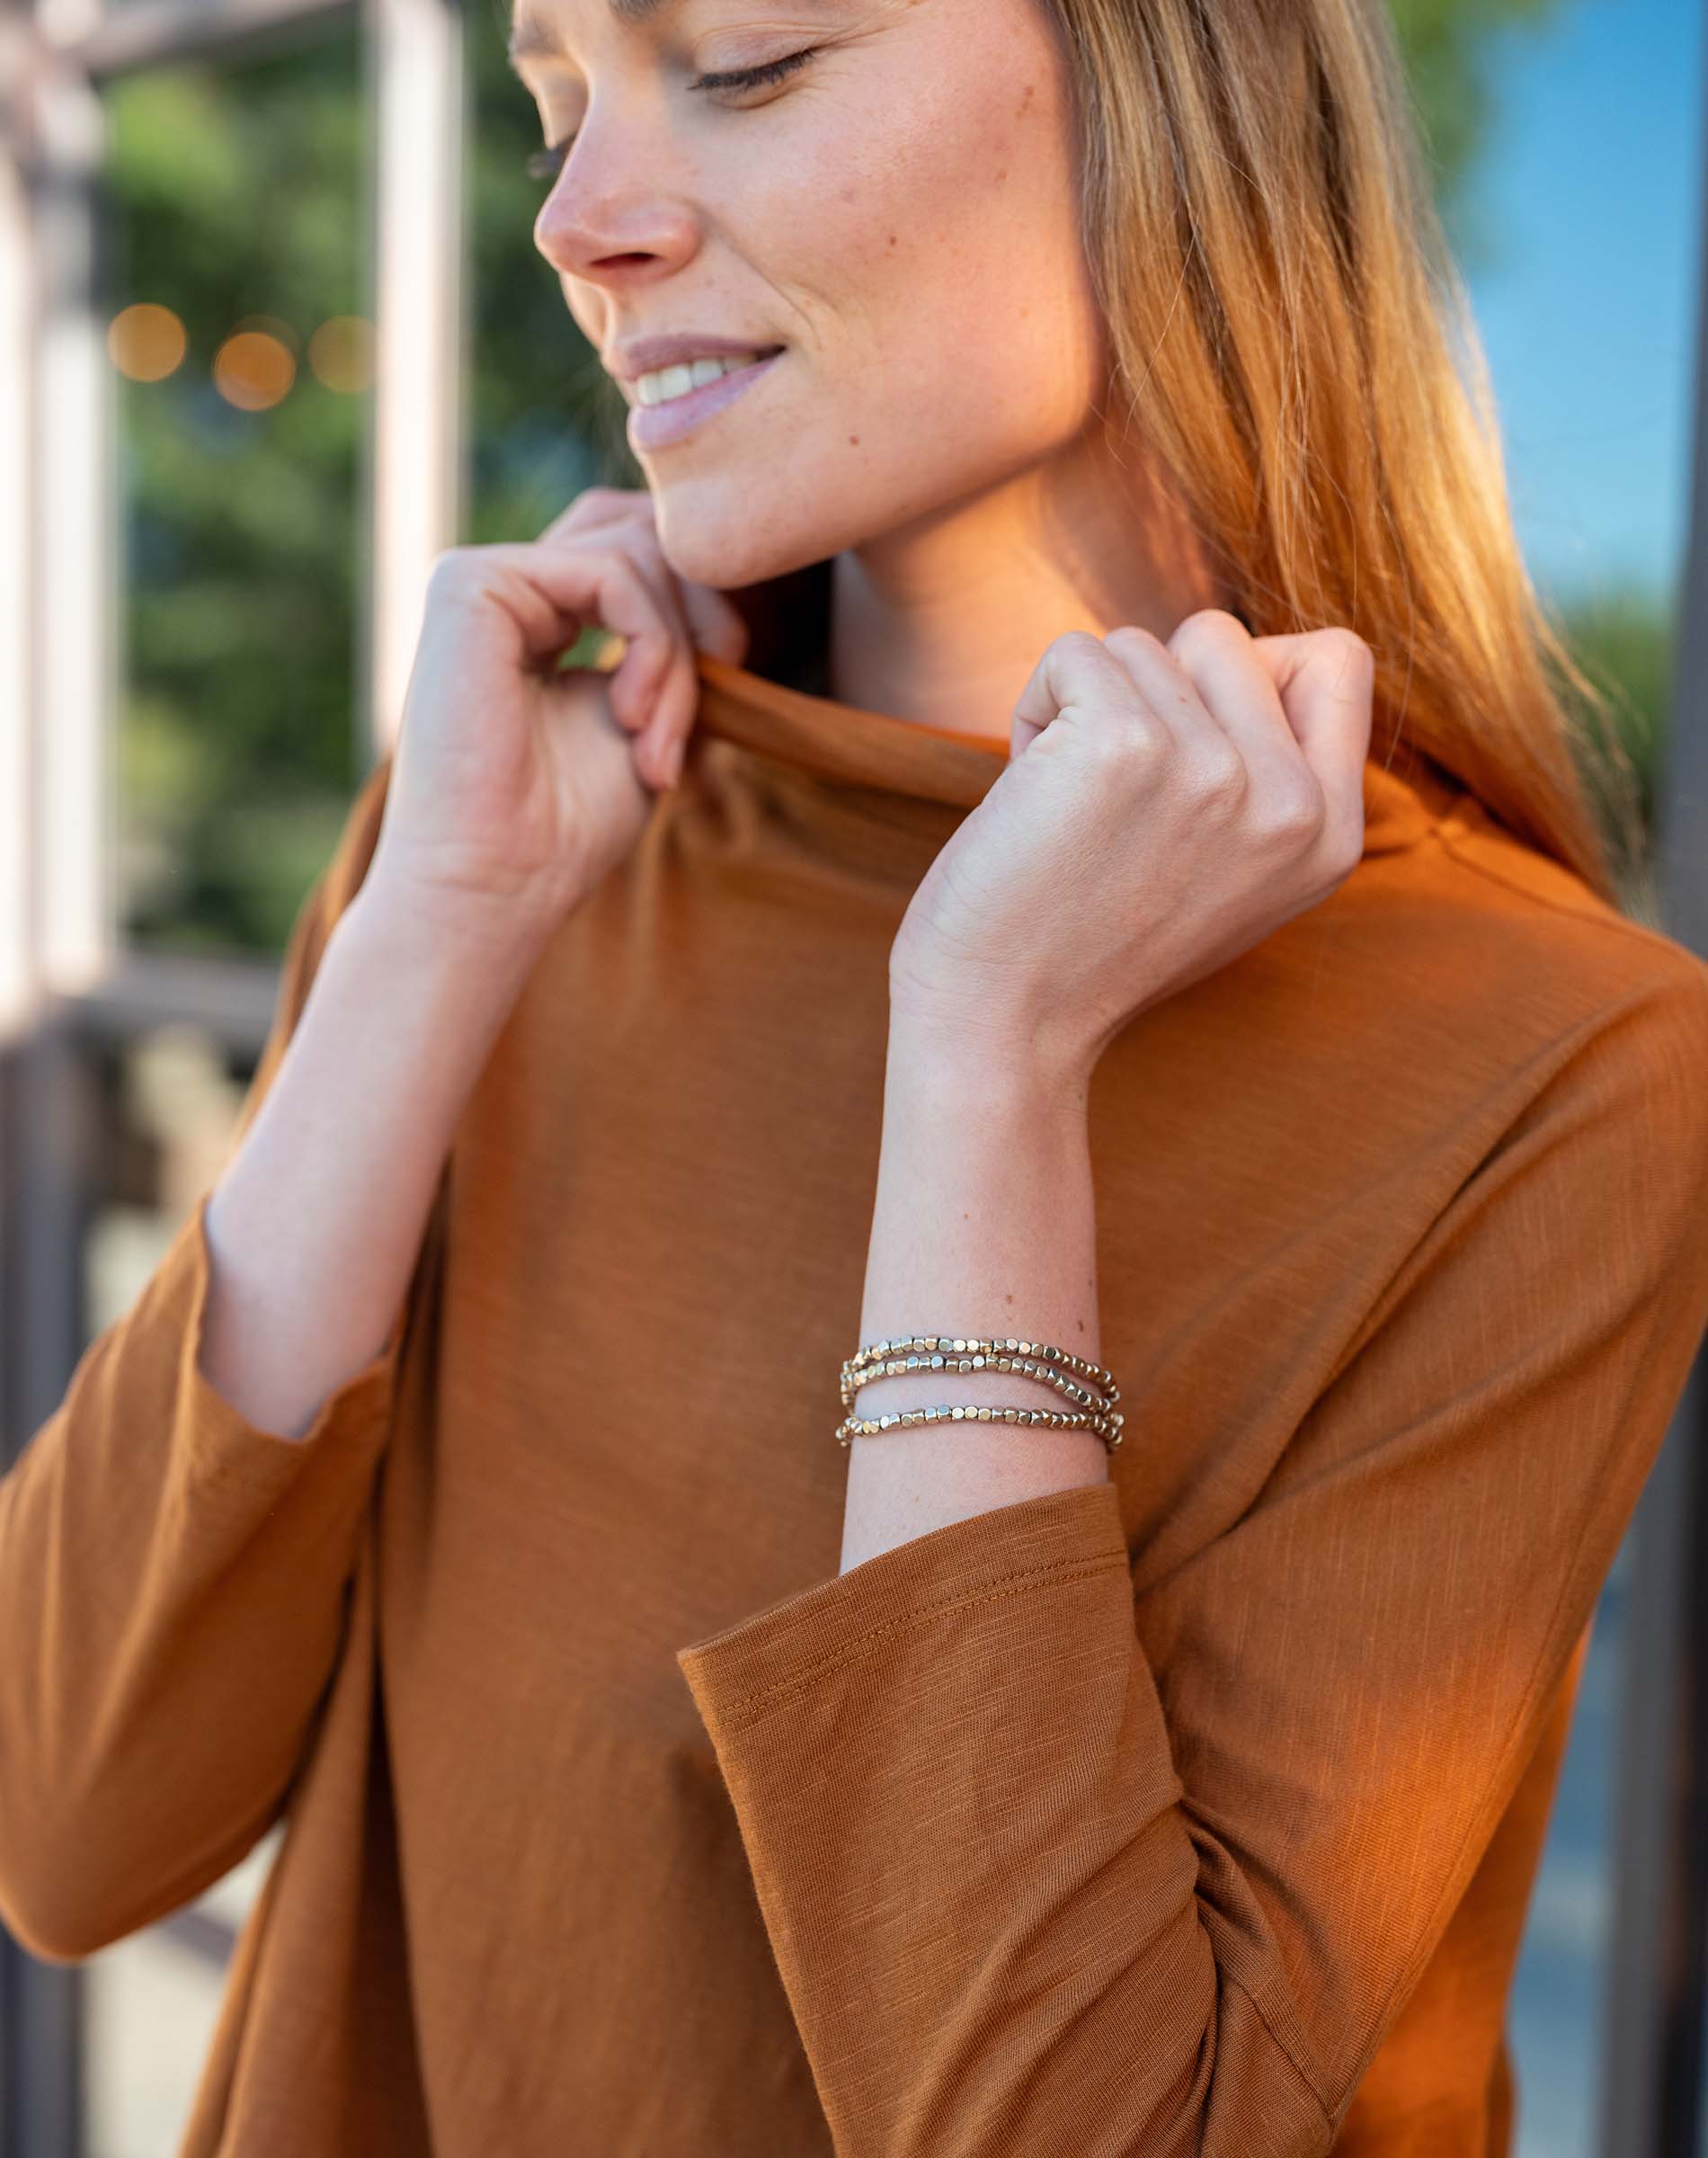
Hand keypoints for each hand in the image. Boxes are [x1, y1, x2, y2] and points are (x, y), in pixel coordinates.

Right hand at [366, 487, 748, 946]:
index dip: (705, 618)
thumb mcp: (649, 717)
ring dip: (677, 656)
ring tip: (657, 741)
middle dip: (702, 623)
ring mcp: (485, 578)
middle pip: (646, 538)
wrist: (495, 885)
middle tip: (698, 720)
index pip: (648, 561)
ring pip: (638, 556)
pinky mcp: (470, 582)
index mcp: (541, 616)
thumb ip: (674, 644)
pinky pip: (612, 572)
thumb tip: (726, 582)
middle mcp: (508, 587)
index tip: (716, 713)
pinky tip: (632, 718)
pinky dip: (652, 646)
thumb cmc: (567, 827)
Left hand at [888, 610, 1373, 1079]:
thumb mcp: (1229, 875)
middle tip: (1111, 793)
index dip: (1247, 675)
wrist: (1002, 1027)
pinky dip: (1032, 708)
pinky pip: (1072, 653)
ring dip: (1083, 710)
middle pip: (1223, 639)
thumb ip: (1264, 778)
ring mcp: (1215, 772)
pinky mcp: (1125, 744)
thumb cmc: (1088, 944)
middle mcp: (1291, 805)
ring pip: (1141, 645)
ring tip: (1066, 810)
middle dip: (1150, 692)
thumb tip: (1244, 655)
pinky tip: (1028, 796)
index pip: (1336, 661)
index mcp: (1331, 837)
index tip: (1187, 745)